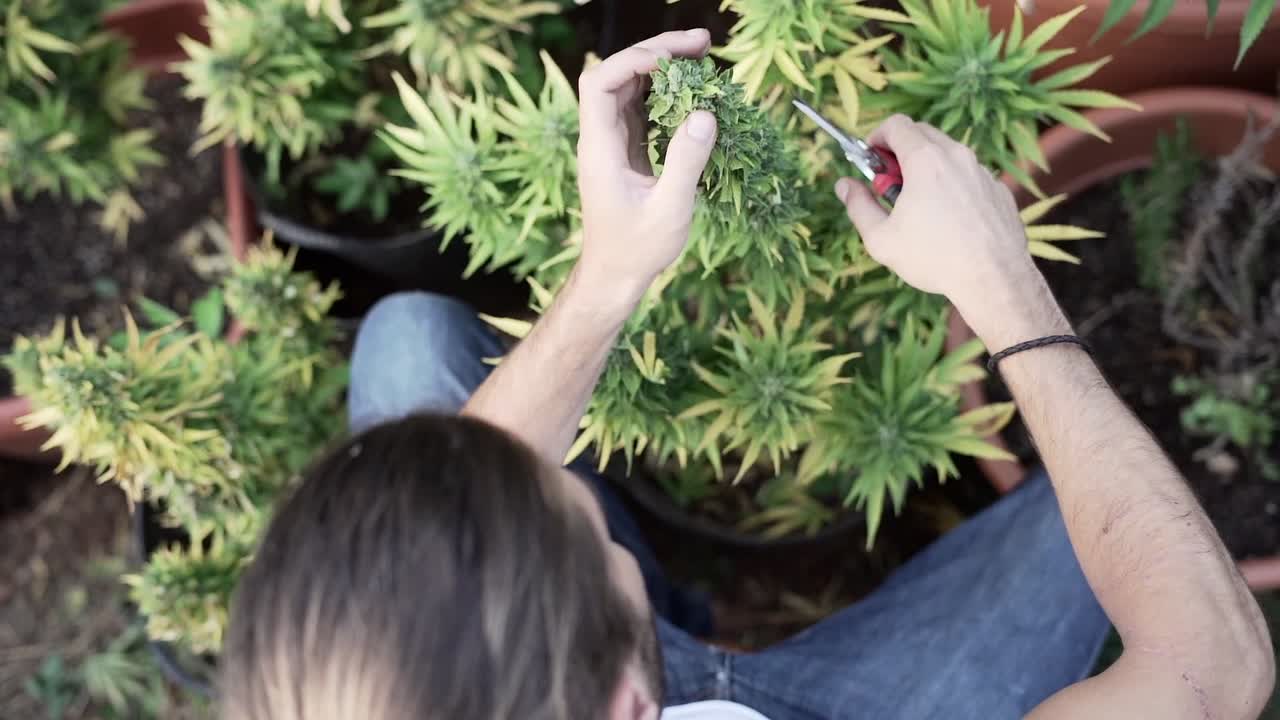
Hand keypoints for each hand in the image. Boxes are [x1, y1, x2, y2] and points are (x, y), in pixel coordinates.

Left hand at [574, 30, 717, 302]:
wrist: (614, 277)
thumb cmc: (636, 251)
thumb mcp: (669, 210)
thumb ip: (685, 162)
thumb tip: (705, 114)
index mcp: (599, 149)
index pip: (600, 83)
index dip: (633, 60)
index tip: (675, 61)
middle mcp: (601, 139)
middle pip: (617, 75)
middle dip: (656, 53)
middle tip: (702, 43)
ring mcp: (613, 144)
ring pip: (631, 89)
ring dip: (664, 70)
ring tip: (703, 58)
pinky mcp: (627, 152)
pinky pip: (643, 110)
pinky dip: (668, 95)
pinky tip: (695, 94)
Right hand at [835, 116, 1056, 343]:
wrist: (993, 279)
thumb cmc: (933, 258)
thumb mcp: (881, 239)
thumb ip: (858, 206)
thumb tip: (843, 186)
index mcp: (925, 161)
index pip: (896, 125)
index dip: (877, 137)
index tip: (871, 160)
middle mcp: (957, 156)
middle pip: (923, 133)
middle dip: (901, 151)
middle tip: (891, 184)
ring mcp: (982, 171)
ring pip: (948, 153)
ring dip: (928, 168)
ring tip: (921, 206)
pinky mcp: (998, 189)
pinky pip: (969, 175)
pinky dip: (953, 184)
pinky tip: (950, 219)